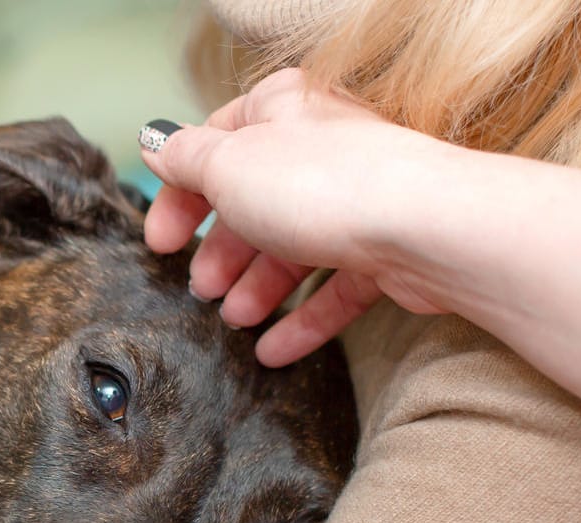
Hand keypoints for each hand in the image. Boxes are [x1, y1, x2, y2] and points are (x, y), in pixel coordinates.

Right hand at [140, 69, 453, 364]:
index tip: (161, 243)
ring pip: (294, 248)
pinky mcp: (386, 252)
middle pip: (255, 204)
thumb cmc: (323, 184)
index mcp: (282, 111)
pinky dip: (302, 321)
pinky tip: (271, 353)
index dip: (181, 196)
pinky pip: (335, 290)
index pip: (216, 147)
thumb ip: (187, 159)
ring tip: (235, 320)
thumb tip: (157, 144)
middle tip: (200, 289)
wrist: (424, 227)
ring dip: (258, 289)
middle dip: (223, 252)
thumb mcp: (228, 165)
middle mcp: (321, 150)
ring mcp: (356, 202)